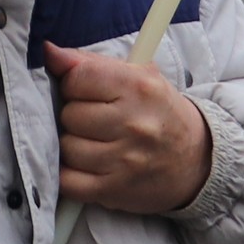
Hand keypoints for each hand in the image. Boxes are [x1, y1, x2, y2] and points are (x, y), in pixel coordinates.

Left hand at [45, 42, 210, 217]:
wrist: (195, 161)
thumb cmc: (158, 112)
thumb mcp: (138, 76)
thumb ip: (89, 62)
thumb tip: (49, 51)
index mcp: (138, 87)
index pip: (77, 77)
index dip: (73, 83)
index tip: (84, 90)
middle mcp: (133, 123)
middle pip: (69, 114)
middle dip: (74, 115)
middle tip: (93, 119)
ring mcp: (124, 160)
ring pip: (66, 147)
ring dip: (72, 145)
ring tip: (92, 142)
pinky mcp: (114, 191)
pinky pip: (67, 181)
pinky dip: (69, 173)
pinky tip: (85, 165)